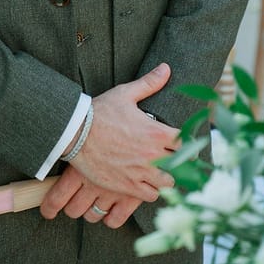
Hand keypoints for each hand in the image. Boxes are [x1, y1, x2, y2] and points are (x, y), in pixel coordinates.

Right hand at [40, 63, 177, 222]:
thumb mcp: (126, 94)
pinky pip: (151, 196)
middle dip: (180, 162)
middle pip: (181, 166)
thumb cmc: (101, 112)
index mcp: (156, 132)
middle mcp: (152, 155)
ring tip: (161, 170)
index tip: (183, 142)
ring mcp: (140, 173)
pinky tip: (146, 181)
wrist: (75, 133)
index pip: (186, 142)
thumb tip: (166, 68)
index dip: (187, 142)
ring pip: (168, 183)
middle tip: (174, 158)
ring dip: (167, 177)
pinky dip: (152, 190)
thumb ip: (149, 83)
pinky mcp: (127, 186)